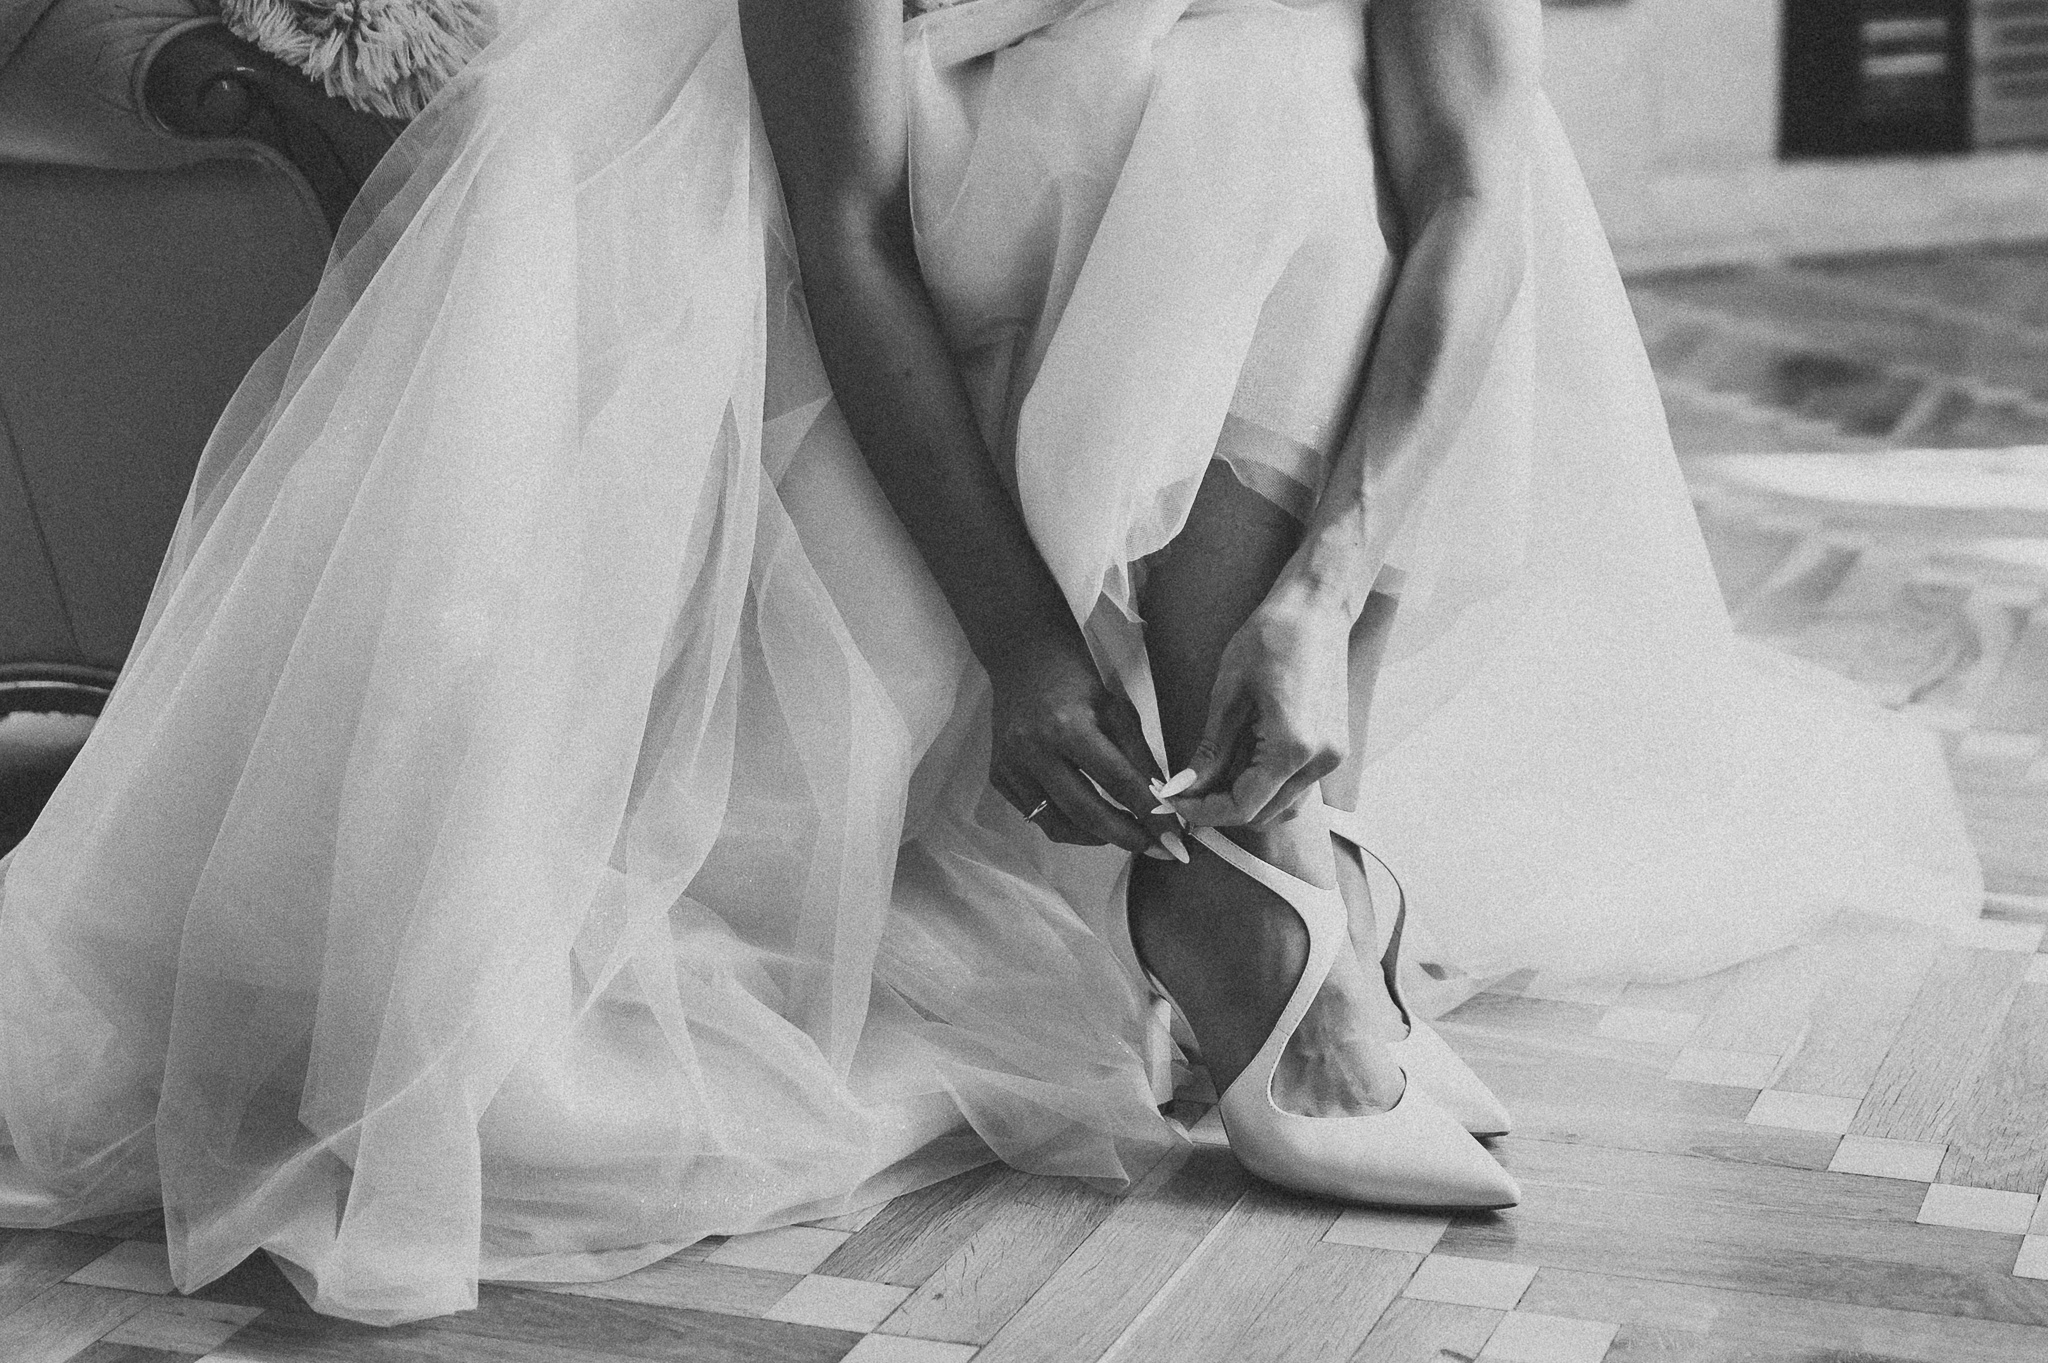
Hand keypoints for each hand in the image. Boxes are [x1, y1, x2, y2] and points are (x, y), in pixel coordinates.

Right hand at [987, 636, 1172, 852]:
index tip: (1173, 836)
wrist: (1021, 658)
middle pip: (1084, 812)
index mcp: (1069, 727)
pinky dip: (1066, 824)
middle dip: (1124, 836)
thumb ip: (1137, 756)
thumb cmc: (1076, 679)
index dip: (1149, 812)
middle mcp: (1035, 751)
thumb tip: (1161, 803)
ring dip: (1094, 838)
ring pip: (1057, 824)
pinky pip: (1035, 816)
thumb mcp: (1116, 709)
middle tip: (1152, 848)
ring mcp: (1011, 766)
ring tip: (1120, 833)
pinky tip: (1086, 819)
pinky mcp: (998, 776)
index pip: (1117, 781)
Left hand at [1174, 584, 1352, 828]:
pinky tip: (1239, 764)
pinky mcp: (1334, 747)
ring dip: (1246, 800)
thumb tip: (1184, 788)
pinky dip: (1267, 785)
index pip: (1243, 806)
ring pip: (1284, 805)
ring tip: (1207, 780)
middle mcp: (1320, 762)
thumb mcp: (1228, 693)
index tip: (1173, 801)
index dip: (1203, 812)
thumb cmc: (1271, 637)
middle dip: (1221, 809)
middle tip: (1184, 793)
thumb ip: (1209, 750)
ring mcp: (1333, 756)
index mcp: (1292, 748)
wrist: (1317, 607)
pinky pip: (1297, 784)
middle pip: (1265, 814)